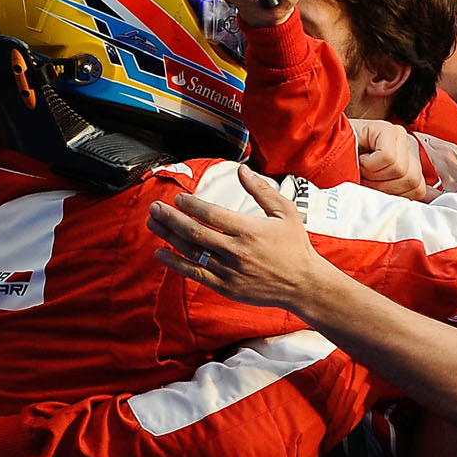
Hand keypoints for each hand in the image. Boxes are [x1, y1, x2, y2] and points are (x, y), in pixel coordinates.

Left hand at [147, 166, 334, 312]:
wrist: (303, 285)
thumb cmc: (295, 246)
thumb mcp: (285, 212)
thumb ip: (261, 190)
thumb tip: (241, 170)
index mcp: (250, 229)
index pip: (212, 214)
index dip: (191, 205)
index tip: (178, 198)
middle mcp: (237, 250)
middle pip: (195, 232)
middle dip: (171, 218)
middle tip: (155, 207)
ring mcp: (230, 271)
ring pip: (192, 252)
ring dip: (169, 236)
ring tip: (153, 223)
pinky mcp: (226, 286)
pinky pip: (195, 273)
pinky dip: (176, 263)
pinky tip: (161, 253)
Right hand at [350, 118, 428, 199]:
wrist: (320, 153)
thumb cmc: (347, 172)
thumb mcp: (374, 189)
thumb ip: (397, 195)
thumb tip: (419, 205)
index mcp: (410, 161)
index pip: (419, 190)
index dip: (392, 196)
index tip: (372, 188)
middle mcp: (408, 145)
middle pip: (412, 181)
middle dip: (383, 187)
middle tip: (364, 177)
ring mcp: (400, 135)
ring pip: (400, 171)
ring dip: (374, 176)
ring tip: (361, 167)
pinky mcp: (388, 129)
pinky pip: (388, 158)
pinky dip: (369, 165)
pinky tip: (360, 158)